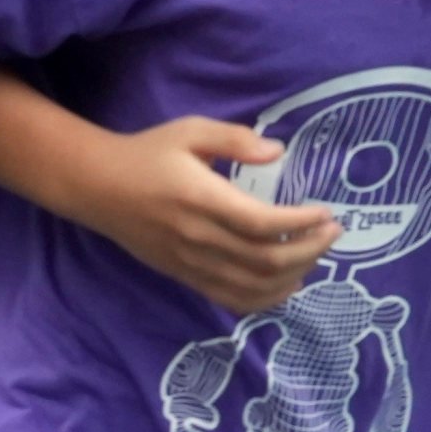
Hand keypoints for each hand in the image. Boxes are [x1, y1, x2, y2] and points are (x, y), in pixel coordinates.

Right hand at [76, 119, 338, 314]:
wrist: (97, 187)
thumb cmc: (148, 154)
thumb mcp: (191, 131)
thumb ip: (235, 140)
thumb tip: (278, 152)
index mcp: (201, 200)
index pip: (262, 224)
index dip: (301, 223)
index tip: (327, 213)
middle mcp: (197, 238)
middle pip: (266, 260)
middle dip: (310, 250)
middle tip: (333, 232)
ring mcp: (191, 263)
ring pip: (254, 286)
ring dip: (295, 274)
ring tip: (317, 253)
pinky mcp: (185, 276)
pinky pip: (232, 300)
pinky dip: (267, 299)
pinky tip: (290, 284)